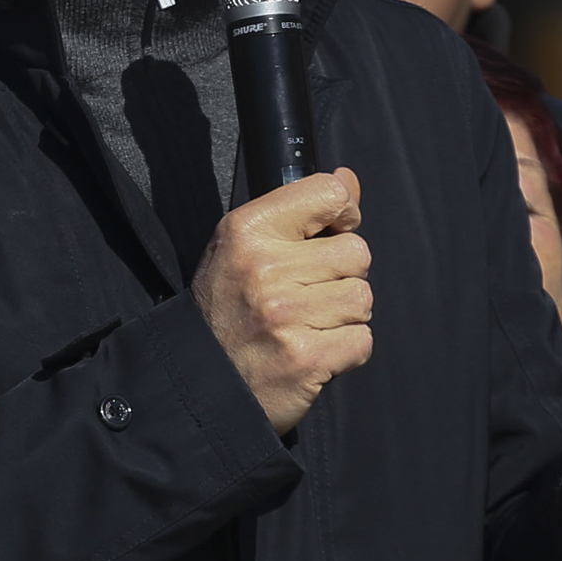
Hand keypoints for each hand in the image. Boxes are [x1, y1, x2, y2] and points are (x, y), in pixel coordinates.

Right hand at [195, 170, 372, 435]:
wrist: (199, 381)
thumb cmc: (228, 308)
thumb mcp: (247, 246)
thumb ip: (301, 210)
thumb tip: (349, 179)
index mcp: (248, 230)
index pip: (329, 194)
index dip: (343, 215)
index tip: (330, 235)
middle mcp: (265, 268)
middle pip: (357, 253)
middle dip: (341, 276)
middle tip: (307, 296)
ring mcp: (286, 315)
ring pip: (362, 298)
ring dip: (343, 316)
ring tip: (307, 326)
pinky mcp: (306, 358)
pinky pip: (362, 341)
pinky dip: (345, 351)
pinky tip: (314, 352)